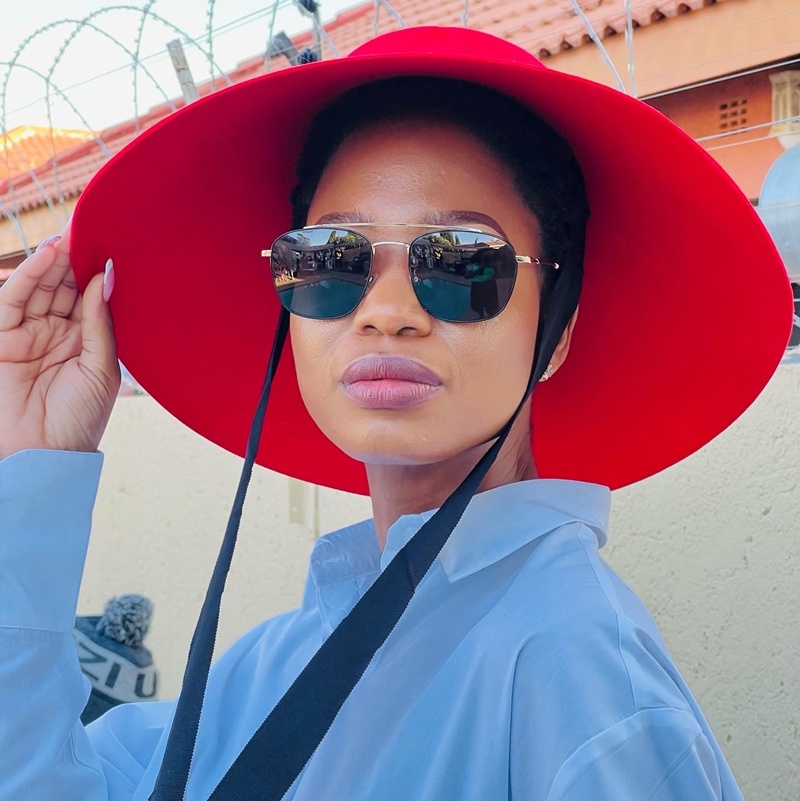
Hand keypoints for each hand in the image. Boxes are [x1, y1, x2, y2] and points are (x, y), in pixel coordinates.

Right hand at [0, 222, 119, 459]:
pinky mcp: (3, 337)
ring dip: (55, 263)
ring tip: (71, 238)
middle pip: (66, 288)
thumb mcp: (101, 367)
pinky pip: (15, 299)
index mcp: (86, 343)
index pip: (90, 299)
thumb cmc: (79, 419)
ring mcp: (29, 334)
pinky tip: (48, 256)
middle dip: (76, 261)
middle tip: (91, 231)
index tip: (111, 245)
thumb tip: (105, 277)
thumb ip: (100, 321)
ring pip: (42, 289)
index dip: (96, 273)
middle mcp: (58, 334)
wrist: (44, 454)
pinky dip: (30, 275)